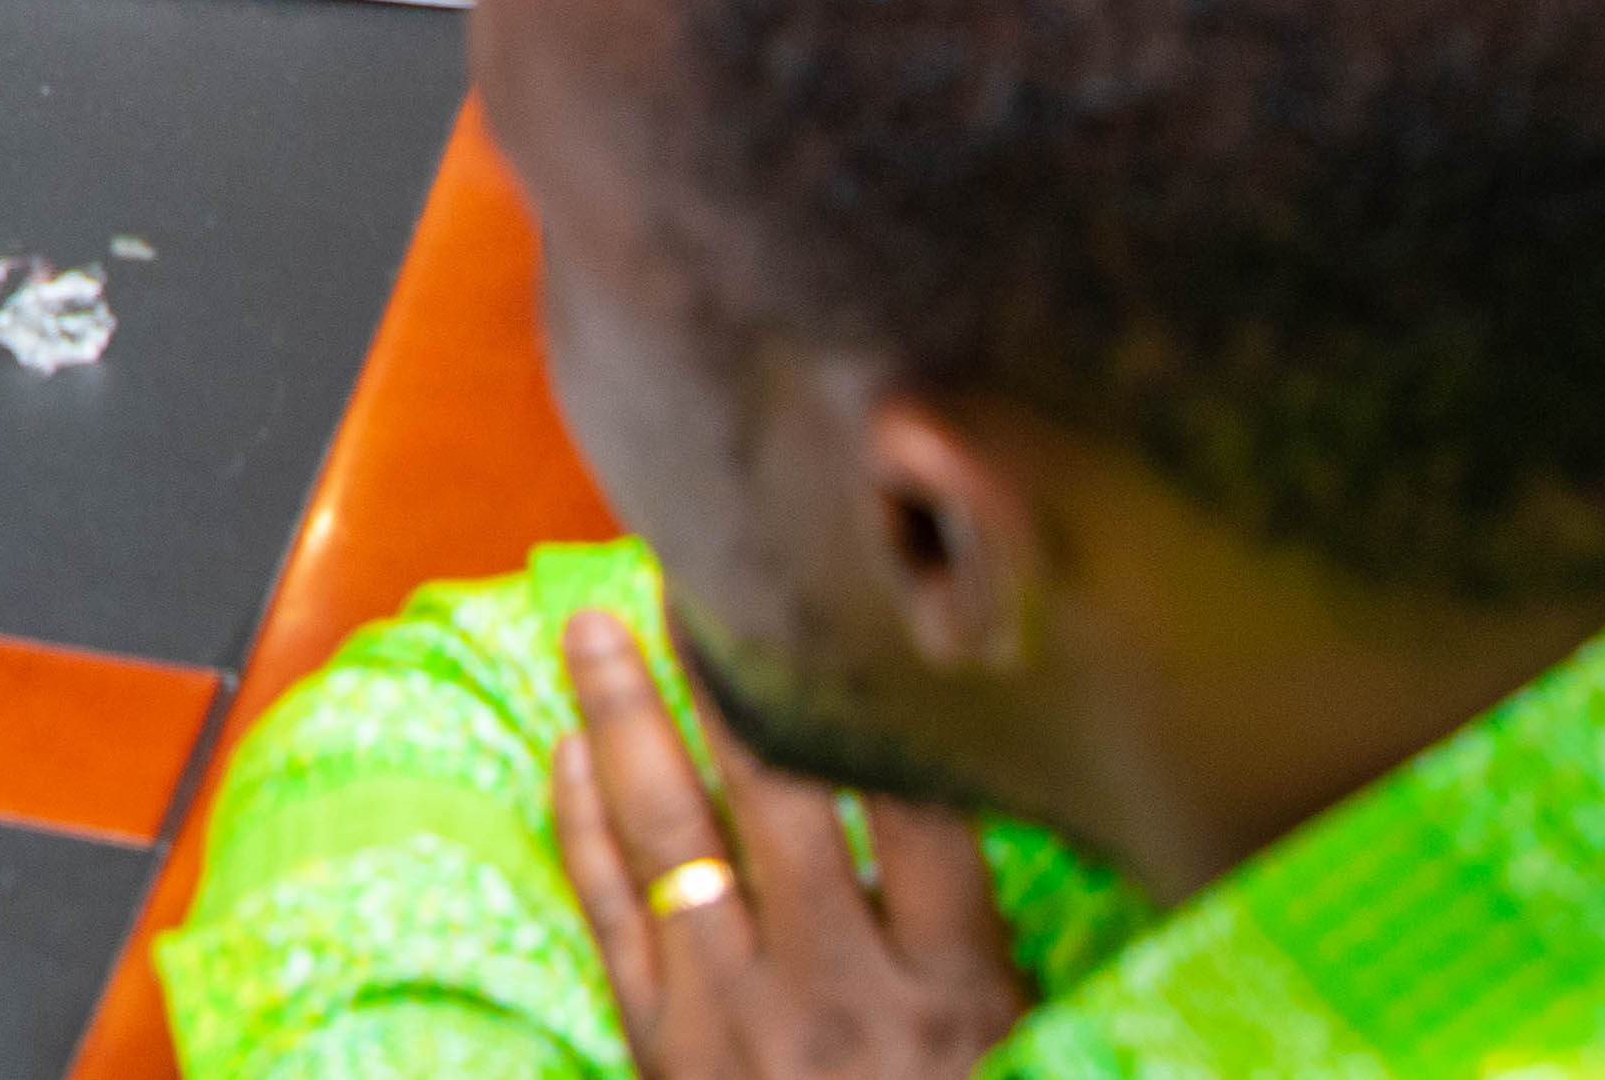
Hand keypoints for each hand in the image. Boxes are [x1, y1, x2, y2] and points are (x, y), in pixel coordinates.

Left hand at [546, 612, 1025, 1079]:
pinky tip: (564, 754)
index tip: (830, 606)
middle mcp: (840, 991)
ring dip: (627, 720)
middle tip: (687, 574)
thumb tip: (985, 825)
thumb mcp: (1039, 1064)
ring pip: (669, 836)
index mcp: (959, 996)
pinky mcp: (660, 1049)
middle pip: (776, 795)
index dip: (868, 701)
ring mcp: (734, 1018)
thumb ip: (1008, 969)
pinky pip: (610, 914)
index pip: (917, 808)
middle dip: (727, 677)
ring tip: (595, 628)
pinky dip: (582, 825)